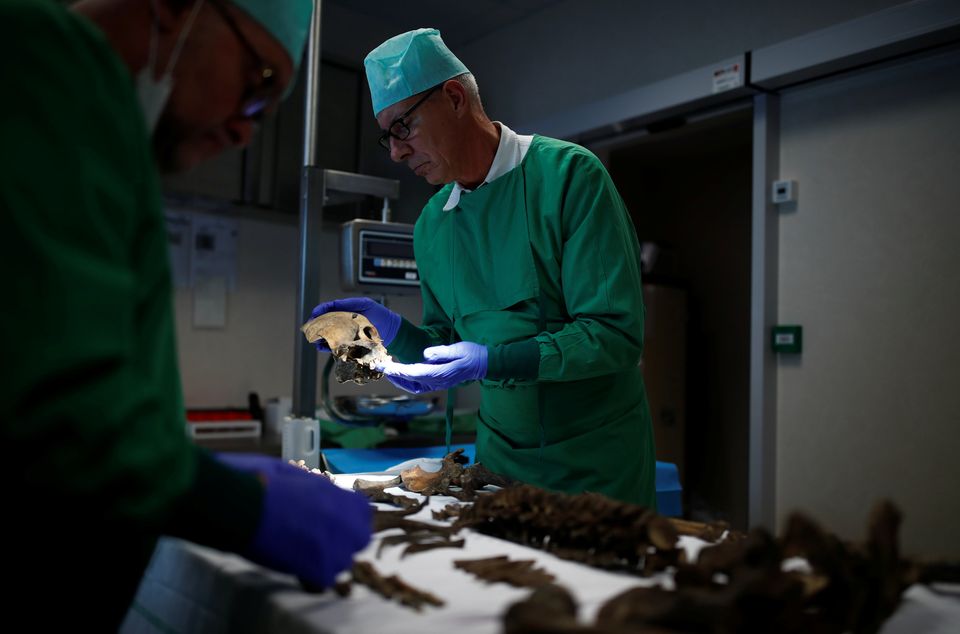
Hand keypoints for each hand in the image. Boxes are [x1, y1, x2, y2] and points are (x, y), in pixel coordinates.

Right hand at [215, 453, 371, 587]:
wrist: (237, 503)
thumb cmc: (255, 480)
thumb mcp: (289, 472)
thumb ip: (309, 486)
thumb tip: (312, 490)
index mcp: (333, 493)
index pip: (363, 511)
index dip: (350, 519)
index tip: (335, 523)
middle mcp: (340, 518)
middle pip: (359, 538)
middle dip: (343, 542)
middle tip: (320, 543)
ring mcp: (331, 544)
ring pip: (342, 562)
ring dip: (325, 561)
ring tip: (301, 556)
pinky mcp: (316, 567)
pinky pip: (324, 580)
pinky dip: (311, 578)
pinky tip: (295, 570)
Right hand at [309, 297, 400, 350]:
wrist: (392, 330)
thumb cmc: (379, 314)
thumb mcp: (364, 304)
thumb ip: (349, 303)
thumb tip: (333, 305)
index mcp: (346, 311)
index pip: (329, 309)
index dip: (319, 311)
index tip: (313, 314)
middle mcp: (344, 322)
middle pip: (325, 323)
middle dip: (316, 326)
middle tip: (310, 328)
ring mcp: (347, 334)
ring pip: (329, 336)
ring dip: (320, 338)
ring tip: (316, 340)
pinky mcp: (350, 344)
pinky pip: (336, 346)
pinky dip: (329, 347)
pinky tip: (324, 347)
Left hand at [380, 342, 487, 393]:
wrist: (484, 364)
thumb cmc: (472, 354)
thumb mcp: (458, 348)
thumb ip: (441, 352)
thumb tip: (425, 354)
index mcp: (441, 373)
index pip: (415, 373)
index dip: (398, 371)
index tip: (385, 367)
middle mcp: (438, 381)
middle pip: (410, 381)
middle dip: (394, 375)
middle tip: (380, 366)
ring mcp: (438, 384)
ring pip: (413, 386)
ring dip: (399, 379)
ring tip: (388, 370)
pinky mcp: (438, 382)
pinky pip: (419, 386)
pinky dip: (408, 381)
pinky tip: (402, 375)